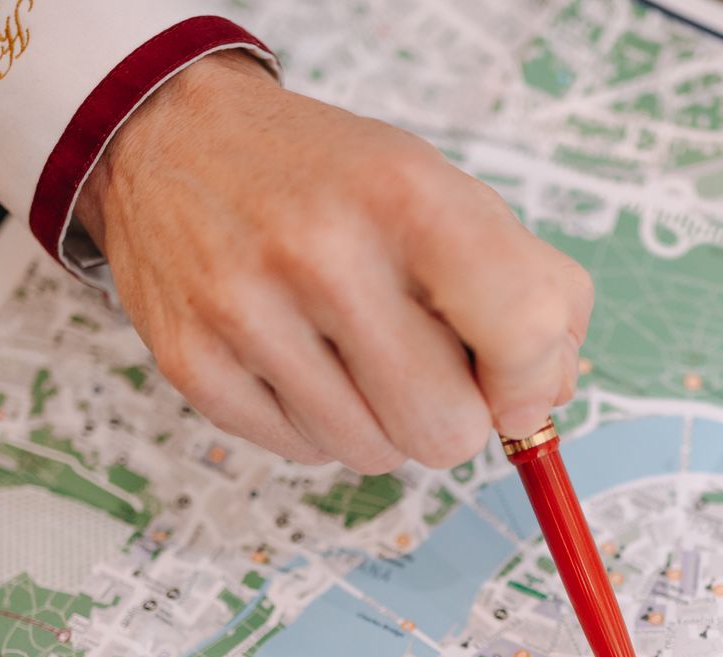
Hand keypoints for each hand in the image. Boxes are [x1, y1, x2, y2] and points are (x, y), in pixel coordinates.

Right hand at [76, 51, 592, 473]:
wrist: (178, 136)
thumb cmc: (335, 180)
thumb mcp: (448, 192)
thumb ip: (531, 290)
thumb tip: (544, 401)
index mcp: (407, 196)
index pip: (522, 331)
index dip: (532, 378)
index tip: (513, 375)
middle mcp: (322, 252)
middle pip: (445, 430)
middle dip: (451, 413)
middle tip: (424, 363)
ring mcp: (247, 312)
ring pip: (374, 455)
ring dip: (381, 421)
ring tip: (352, 349)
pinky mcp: (193, 363)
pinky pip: (303, 454)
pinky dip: (316, 423)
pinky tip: (298, 357)